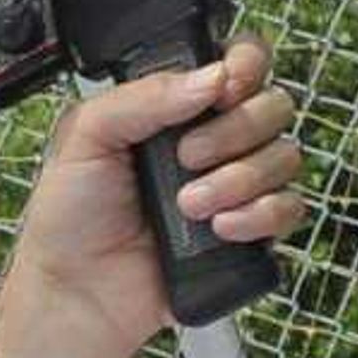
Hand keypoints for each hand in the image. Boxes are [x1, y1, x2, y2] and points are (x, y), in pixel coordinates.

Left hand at [0, 33, 308, 357]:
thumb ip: (142, 96)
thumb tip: (210, 77)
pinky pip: (289, 207)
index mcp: (173, 108)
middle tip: (186, 158)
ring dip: (241, 177)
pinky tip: (221, 228)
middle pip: (274, 105)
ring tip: (189, 205)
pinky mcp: (248, 230)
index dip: (246, 66)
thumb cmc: (68, 220)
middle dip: (236, 130)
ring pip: (285, 155)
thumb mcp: (83, 139)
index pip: (239, 63)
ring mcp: (233, 184)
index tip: (224, 89)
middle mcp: (211, 140)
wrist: (74, 295)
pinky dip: (261, 215)